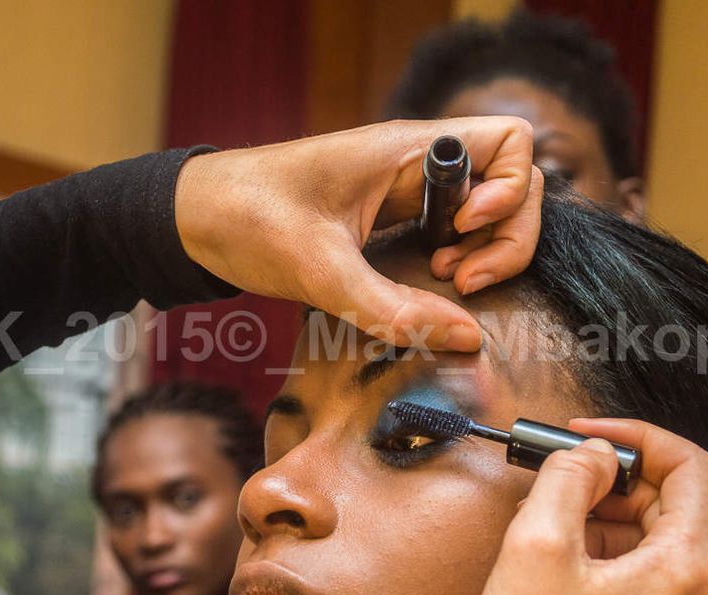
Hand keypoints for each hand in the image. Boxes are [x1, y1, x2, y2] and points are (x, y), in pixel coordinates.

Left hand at [174, 117, 541, 349]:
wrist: (196, 217)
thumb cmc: (248, 218)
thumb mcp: (320, 270)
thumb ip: (392, 307)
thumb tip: (468, 337)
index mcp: (407, 151)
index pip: (510, 143)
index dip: (511, 191)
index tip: (464, 232)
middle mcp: (415, 165)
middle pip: (511, 184)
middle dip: (505, 235)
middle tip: (461, 278)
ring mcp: (404, 191)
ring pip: (483, 211)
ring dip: (484, 250)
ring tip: (449, 281)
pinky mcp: (389, 218)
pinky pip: (446, 231)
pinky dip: (454, 259)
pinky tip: (429, 282)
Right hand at [461, 419, 707, 594]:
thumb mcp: (535, 548)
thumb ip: (567, 480)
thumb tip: (591, 453)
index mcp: (683, 572)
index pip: (690, 469)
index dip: (637, 437)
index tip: (589, 435)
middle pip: (671, 504)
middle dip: (611, 481)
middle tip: (555, 476)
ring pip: (653, 541)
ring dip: (603, 518)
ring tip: (547, 526)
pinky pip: (642, 577)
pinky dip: (603, 554)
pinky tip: (559, 563)